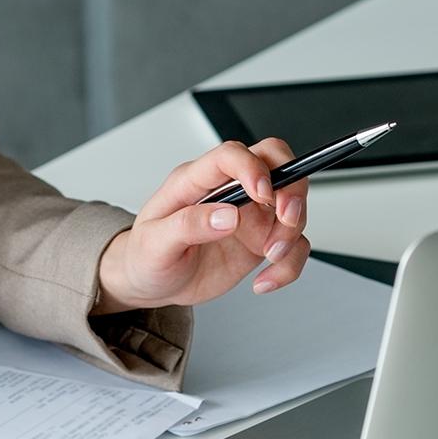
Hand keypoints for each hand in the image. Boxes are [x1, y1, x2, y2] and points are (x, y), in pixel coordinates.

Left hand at [93, 139, 311, 313]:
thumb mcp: (155, 243)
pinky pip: (292, 245)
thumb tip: (227, 215)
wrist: (151, 283)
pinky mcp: (260, 240)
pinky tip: (266, 280)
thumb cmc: (146, 256)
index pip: (231, 155)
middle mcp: (228, 191)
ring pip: (291, 205)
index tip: (262, 193)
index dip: (252, 167)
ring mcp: (248, 215)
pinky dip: (289, 264)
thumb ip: (189, 225)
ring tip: (271, 257)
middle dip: (291, 187)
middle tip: (287, 217)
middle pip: (275, 162)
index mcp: (196, 180)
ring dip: (291, 232)